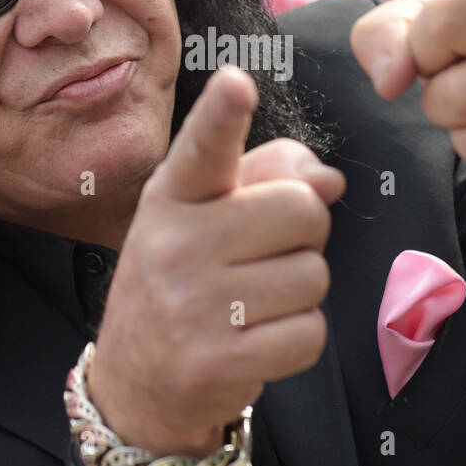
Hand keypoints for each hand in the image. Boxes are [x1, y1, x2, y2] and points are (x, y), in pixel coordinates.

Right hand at [88, 66, 345, 462]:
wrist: (136, 381)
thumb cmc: (187, 280)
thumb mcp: (208, 216)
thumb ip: (269, 178)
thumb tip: (329, 180)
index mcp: (172, 196)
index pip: (202, 148)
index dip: (222, 115)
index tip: (236, 84)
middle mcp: (174, 245)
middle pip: (302, 210)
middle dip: (303, 234)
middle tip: (263, 257)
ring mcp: (192, 307)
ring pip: (313, 275)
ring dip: (300, 292)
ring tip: (252, 303)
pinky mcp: (216, 363)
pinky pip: (309, 333)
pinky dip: (297, 338)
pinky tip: (256, 339)